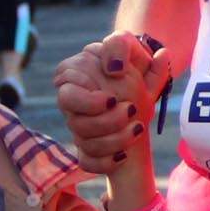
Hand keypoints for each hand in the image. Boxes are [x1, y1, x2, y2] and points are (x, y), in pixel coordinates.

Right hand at [52, 33, 172, 180]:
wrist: (144, 90)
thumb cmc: (131, 65)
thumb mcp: (130, 49)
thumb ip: (120, 47)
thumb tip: (114, 68)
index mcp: (76, 79)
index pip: (65, 94)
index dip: (87, 101)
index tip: (111, 99)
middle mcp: (74, 106)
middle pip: (76, 124)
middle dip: (106, 122)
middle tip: (130, 110)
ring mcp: (80, 128)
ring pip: (85, 144)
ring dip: (115, 140)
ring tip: (138, 128)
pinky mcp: (88, 148)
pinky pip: (88, 162)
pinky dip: (106, 162)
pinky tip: (123, 155)